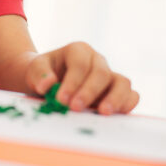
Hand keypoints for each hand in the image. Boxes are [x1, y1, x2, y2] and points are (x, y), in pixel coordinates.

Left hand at [24, 41, 138, 114]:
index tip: (61, 99)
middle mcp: (98, 60)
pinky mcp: (117, 92)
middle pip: (101, 72)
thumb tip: (48, 85)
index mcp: (78, 50)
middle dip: (89, 91)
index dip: (72, 81)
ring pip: (123, 82)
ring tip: (102, 113)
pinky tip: (114, 115)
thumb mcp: (34, 69)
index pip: (80, 63)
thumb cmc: (43, 74)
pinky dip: (127, 104)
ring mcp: (110, 76)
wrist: (48, 82)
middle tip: (75, 108)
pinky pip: (131, 95)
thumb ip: (39, 74)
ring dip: (115, 98)